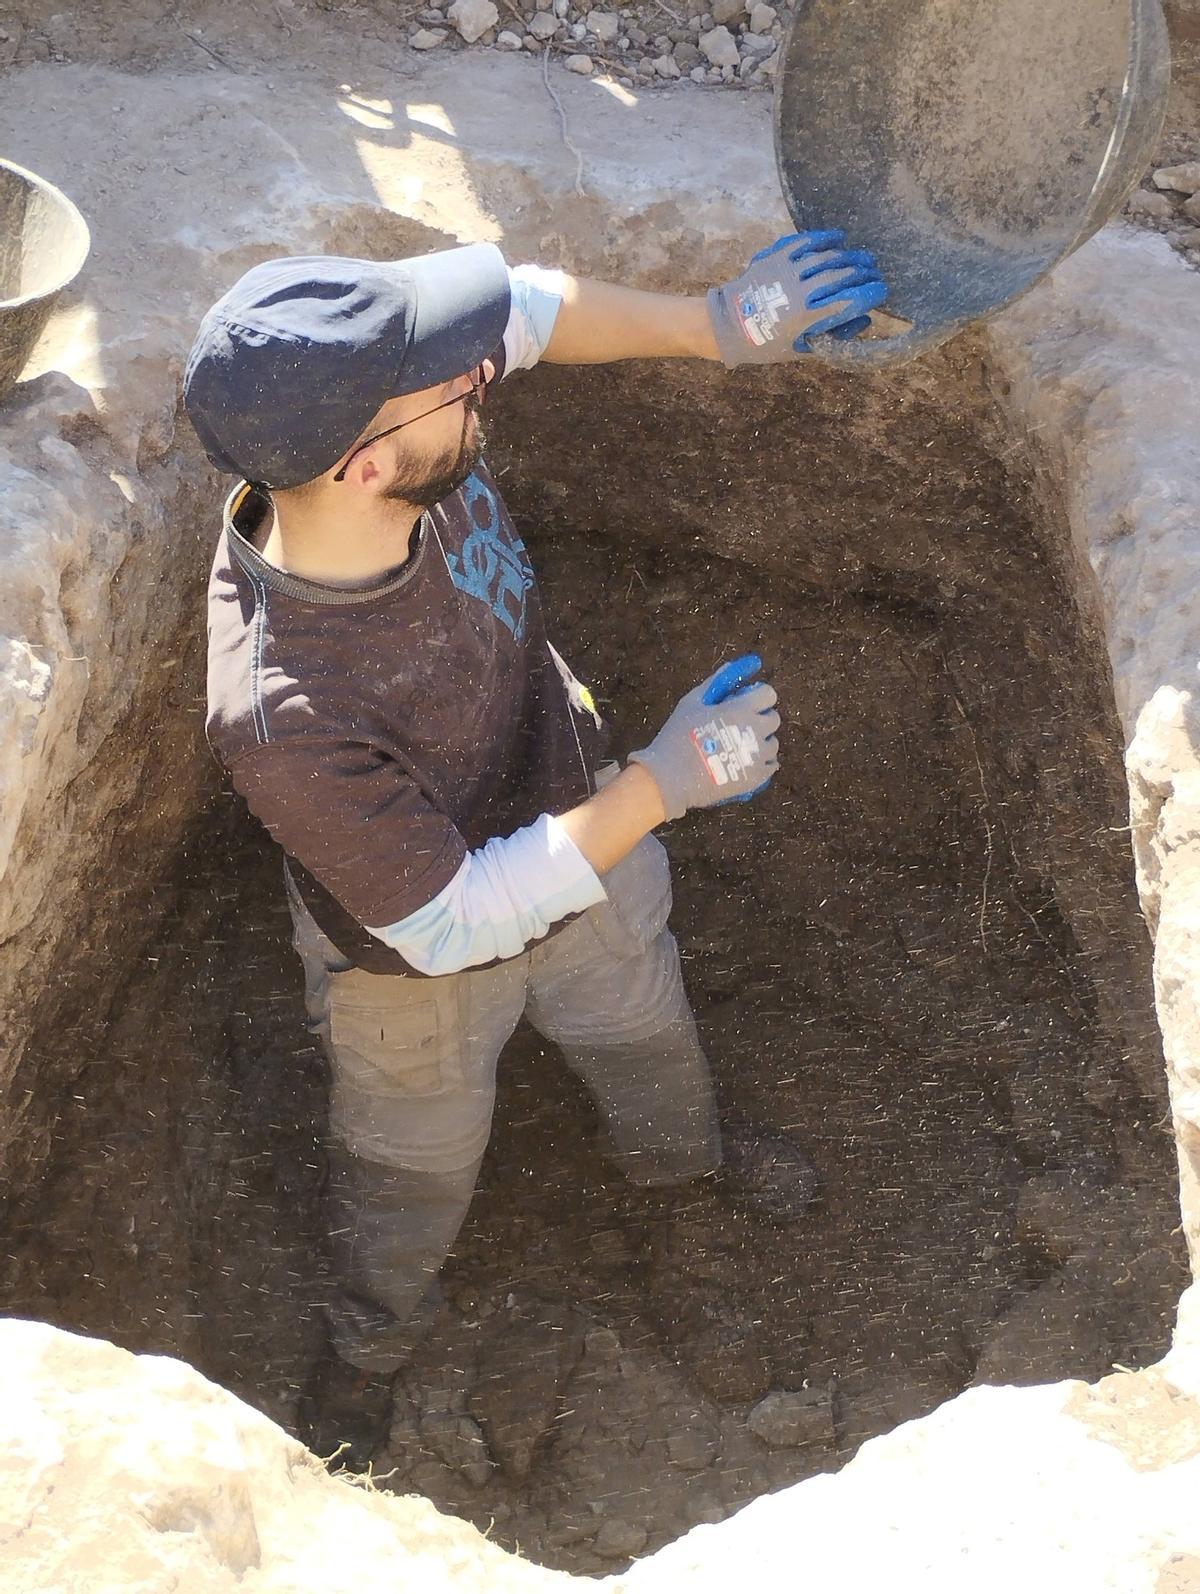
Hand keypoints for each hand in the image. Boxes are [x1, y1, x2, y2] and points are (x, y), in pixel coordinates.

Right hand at [627, 655, 779, 820]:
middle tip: (735, 726)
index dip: (756, 696)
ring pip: (772, 743)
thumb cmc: (678, 736)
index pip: (768, 694)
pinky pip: (771, 764)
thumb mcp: (692, 703)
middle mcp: (756, 731)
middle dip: (758, 718)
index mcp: (742, 709)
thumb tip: (732, 666)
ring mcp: (759, 756)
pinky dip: (760, 762)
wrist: (671, 779)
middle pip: (773, 718)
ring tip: (735, 748)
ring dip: (759, 742)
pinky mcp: (757, 778)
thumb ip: (716, 683)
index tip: (742, 702)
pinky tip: (741, 763)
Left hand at [707, 230, 888, 365]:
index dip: (871, 294)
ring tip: (863, 257)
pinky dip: (824, 238)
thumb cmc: (767, 343)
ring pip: (827, 257)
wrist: (727, 326)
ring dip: (849, 255)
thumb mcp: (802, 349)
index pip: (849, 301)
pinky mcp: (775, 256)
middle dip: (864, 272)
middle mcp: (799, 291)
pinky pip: (805, 241)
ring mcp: (787, 270)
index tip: (882, 291)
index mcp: (806, 318)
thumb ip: (834, 335)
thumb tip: (865, 320)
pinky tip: (839, 238)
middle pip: (842, 275)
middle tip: (875, 272)